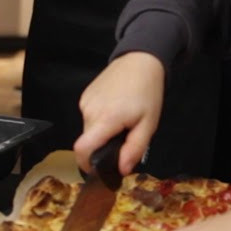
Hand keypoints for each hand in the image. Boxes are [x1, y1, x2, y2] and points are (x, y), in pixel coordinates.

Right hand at [74, 52, 165, 176]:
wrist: (140, 60)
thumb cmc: (148, 93)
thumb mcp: (148, 124)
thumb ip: (134, 149)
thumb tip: (121, 170)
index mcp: (106, 119)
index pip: (82, 149)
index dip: (86, 164)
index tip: (98, 170)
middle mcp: (90, 111)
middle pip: (89, 141)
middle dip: (103, 146)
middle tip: (124, 139)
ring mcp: (85, 102)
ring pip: (89, 129)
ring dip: (103, 132)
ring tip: (123, 121)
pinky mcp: (85, 95)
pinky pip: (89, 116)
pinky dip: (100, 120)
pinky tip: (116, 109)